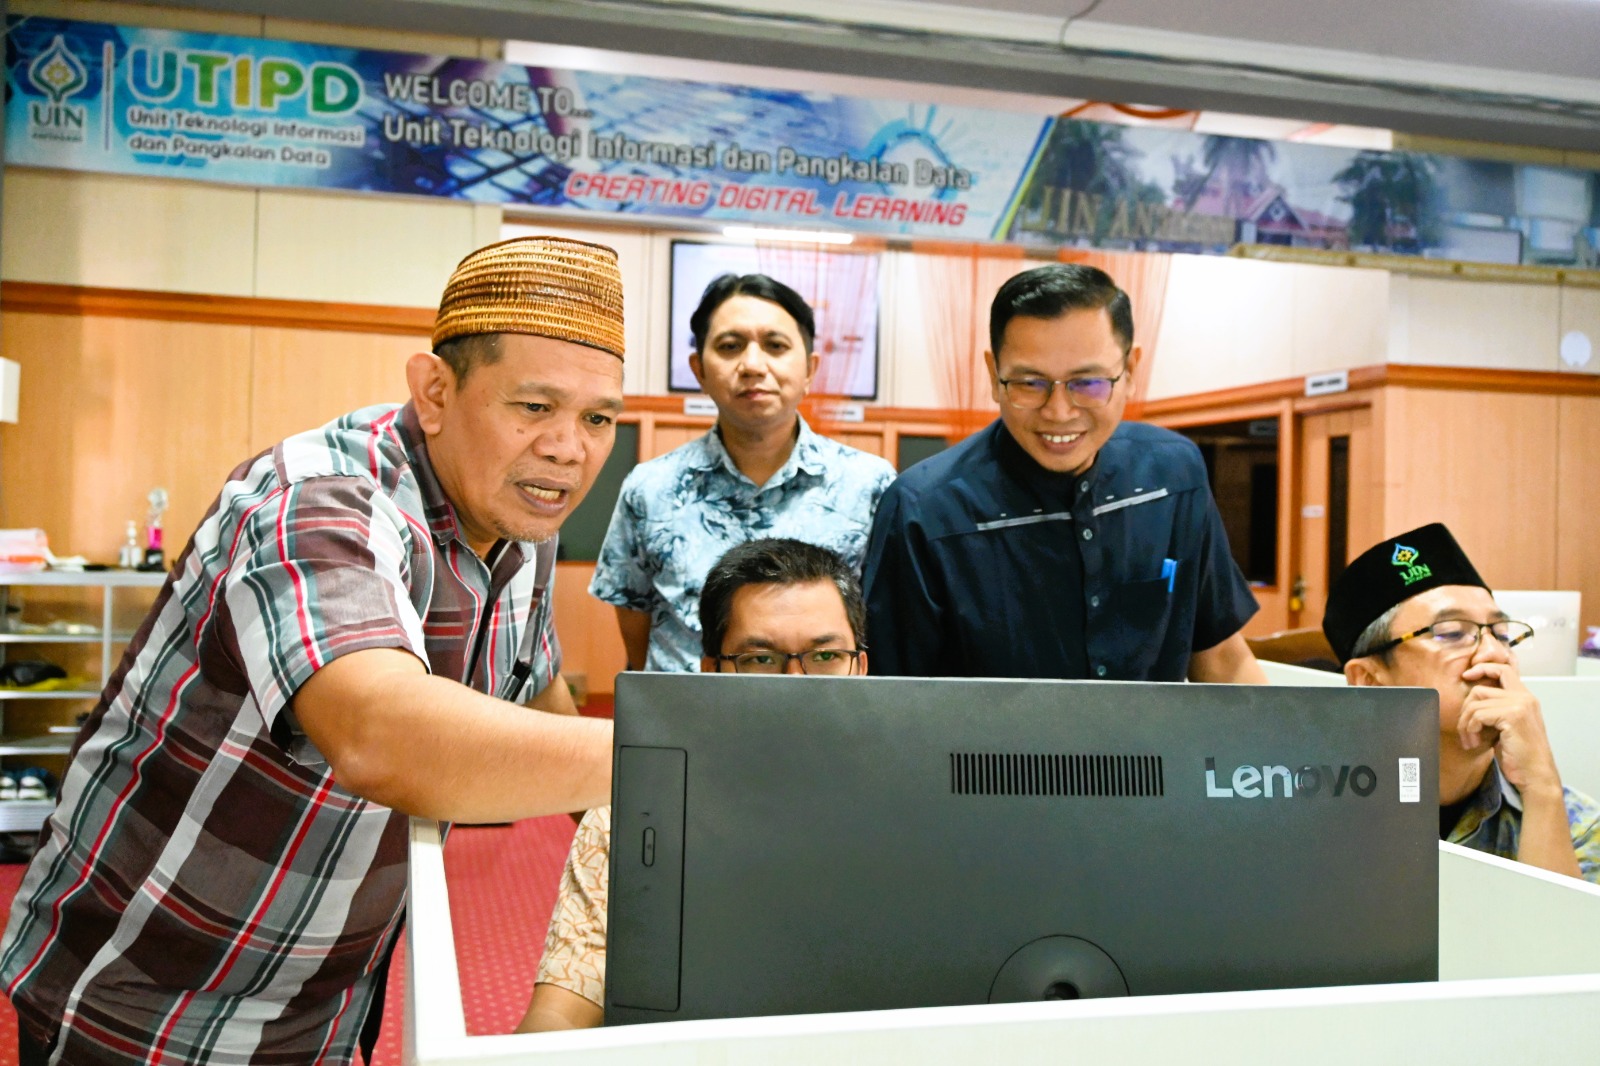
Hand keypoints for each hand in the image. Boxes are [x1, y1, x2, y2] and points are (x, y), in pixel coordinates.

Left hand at [1457, 661, 1561, 798]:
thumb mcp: (1506, 726)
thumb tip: (1471, 701)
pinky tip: (1476, 742)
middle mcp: (1524, 698)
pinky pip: (1477, 715)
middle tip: (1466, 731)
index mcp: (1525, 698)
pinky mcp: (1513, 716)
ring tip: (1471, 740)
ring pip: (1474, 703)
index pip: (1503, 669)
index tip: (1466, 676)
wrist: (1535, 775)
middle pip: (1479, 689)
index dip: (1482, 668)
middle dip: (1465, 711)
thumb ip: (1496, 709)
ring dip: (1466, 724)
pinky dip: (1471, 729)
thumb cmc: (1519, 755)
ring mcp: (1520, 705)